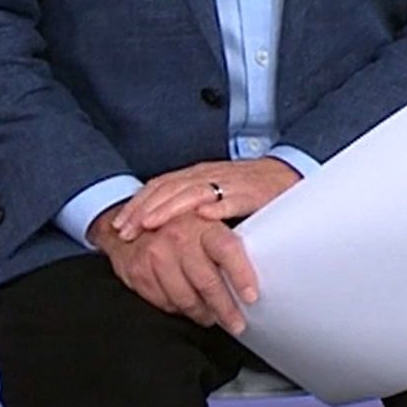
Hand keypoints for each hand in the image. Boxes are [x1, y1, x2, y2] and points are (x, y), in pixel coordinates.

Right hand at [90, 203, 258, 333]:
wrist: (134, 219)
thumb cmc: (181, 224)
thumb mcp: (207, 222)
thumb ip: (228, 241)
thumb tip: (263, 265)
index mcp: (203, 223)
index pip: (227, 250)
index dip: (241, 275)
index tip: (252, 297)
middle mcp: (179, 237)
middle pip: (207, 282)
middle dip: (225, 308)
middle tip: (236, 323)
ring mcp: (156, 254)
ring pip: (185, 298)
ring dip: (202, 313)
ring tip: (212, 318)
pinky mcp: (138, 270)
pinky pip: (164, 302)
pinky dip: (178, 309)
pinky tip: (186, 307)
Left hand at [113, 157, 303, 238]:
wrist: (287, 176)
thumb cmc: (248, 189)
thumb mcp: (212, 193)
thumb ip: (188, 204)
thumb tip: (155, 228)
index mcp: (197, 175)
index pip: (160, 186)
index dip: (138, 204)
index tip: (119, 226)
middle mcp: (208, 175)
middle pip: (169, 189)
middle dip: (144, 210)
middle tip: (127, 231)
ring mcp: (229, 183)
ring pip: (193, 192)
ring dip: (170, 209)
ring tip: (153, 225)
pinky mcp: (253, 193)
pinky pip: (232, 199)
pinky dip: (216, 207)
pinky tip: (203, 217)